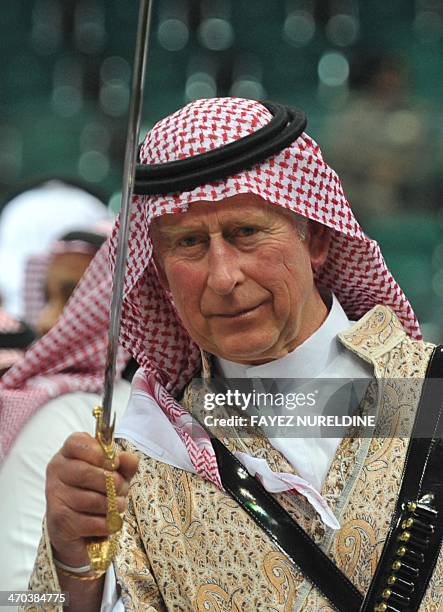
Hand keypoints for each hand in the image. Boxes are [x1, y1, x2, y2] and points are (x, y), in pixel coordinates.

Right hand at [45, 432, 138, 566]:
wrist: (76, 526)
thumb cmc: (97, 490)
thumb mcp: (114, 473)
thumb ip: (124, 464)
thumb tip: (131, 459)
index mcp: (67, 453)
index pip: (77, 443)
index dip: (100, 452)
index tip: (115, 463)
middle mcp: (56, 471)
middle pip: (85, 473)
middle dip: (112, 482)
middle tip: (123, 488)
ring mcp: (55, 496)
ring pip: (90, 500)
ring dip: (113, 504)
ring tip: (119, 504)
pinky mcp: (60, 522)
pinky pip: (91, 522)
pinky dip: (107, 523)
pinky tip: (109, 520)